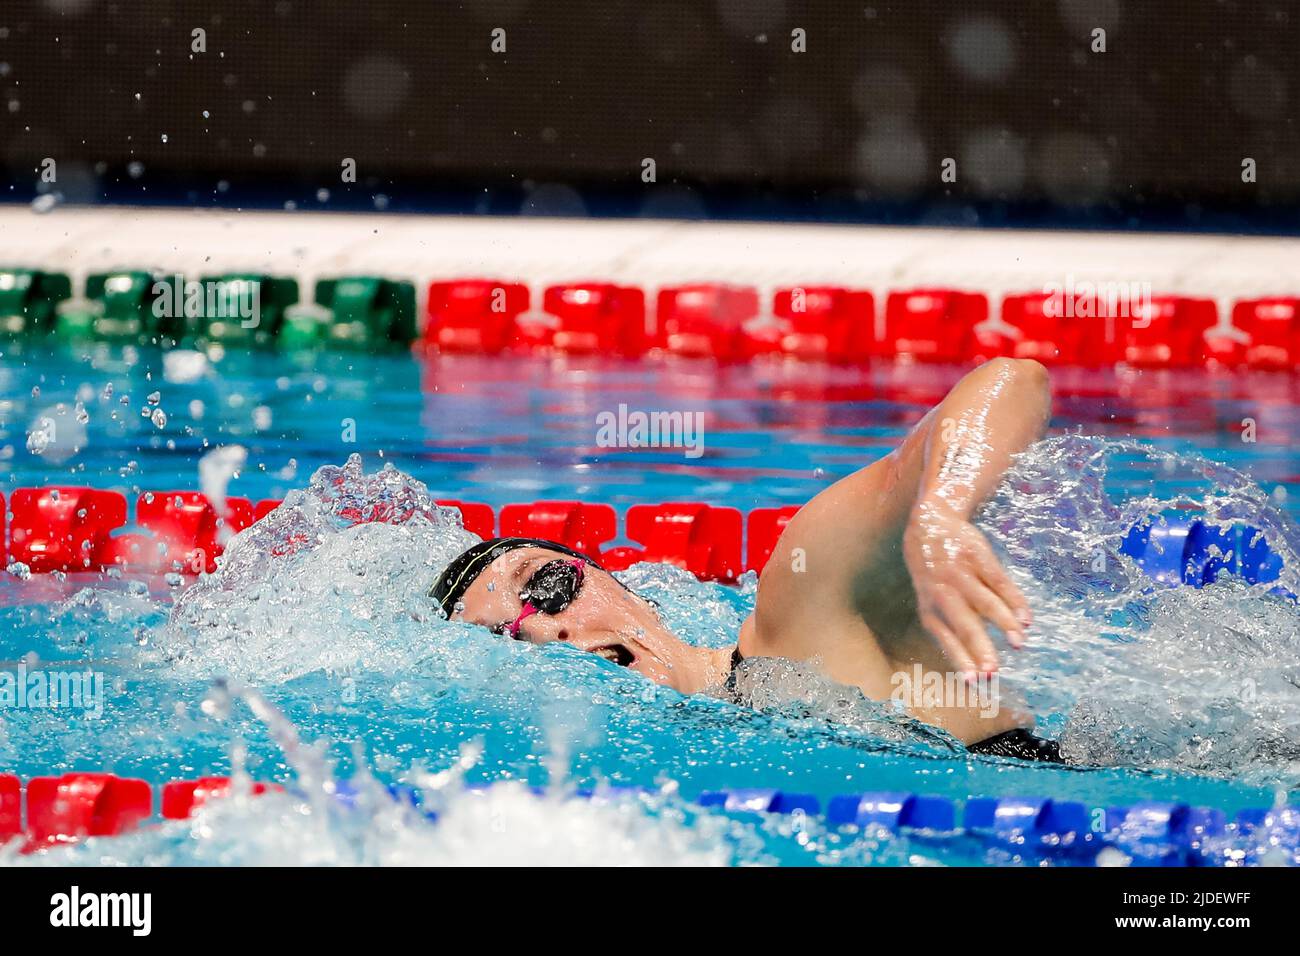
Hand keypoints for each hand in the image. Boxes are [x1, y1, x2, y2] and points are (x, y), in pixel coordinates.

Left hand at [902, 500, 1030, 679]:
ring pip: (986, 604)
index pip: (946, 638)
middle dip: (980, 649)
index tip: (974, 681)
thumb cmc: (932, 568)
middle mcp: (943, 592)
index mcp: (930, 606)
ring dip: (1004, 625)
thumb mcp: (928, 594)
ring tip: (1019, 644)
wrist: (932, 521)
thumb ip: (946, 621)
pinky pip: (1000, 583)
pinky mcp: (978, 557)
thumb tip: (972, 657)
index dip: (960, 659)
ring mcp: (962, 574)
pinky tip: (1026, 619)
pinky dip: (1015, 602)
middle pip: (965, 625)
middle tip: (993, 671)